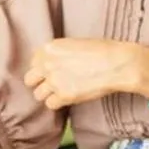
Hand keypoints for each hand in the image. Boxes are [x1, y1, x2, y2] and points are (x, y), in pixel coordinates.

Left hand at [25, 38, 148, 110]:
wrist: (117, 63)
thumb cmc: (102, 51)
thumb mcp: (75, 44)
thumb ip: (59, 54)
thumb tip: (53, 64)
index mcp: (49, 48)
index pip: (33, 62)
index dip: (43, 68)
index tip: (52, 71)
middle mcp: (47, 64)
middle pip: (30, 80)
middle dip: (40, 83)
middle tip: (52, 84)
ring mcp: (54, 81)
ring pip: (38, 95)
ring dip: (49, 95)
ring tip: (63, 92)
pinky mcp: (64, 96)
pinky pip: (50, 105)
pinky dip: (58, 103)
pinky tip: (69, 98)